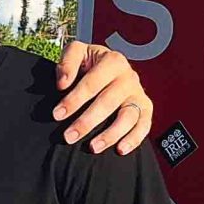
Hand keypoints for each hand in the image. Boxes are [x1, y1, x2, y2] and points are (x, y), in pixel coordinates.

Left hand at [52, 41, 153, 155]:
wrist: (109, 69)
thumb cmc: (89, 64)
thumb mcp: (77, 53)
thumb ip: (67, 62)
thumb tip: (63, 83)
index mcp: (113, 61)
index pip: (92, 82)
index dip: (74, 99)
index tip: (57, 114)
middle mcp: (129, 77)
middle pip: (108, 101)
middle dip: (87, 121)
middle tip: (69, 136)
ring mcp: (138, 94)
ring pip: (128, 116)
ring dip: (110, 134)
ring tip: (92, 147)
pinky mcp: (145, 108)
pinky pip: (144, 125)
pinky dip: (134, 139)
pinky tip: (120, 150)